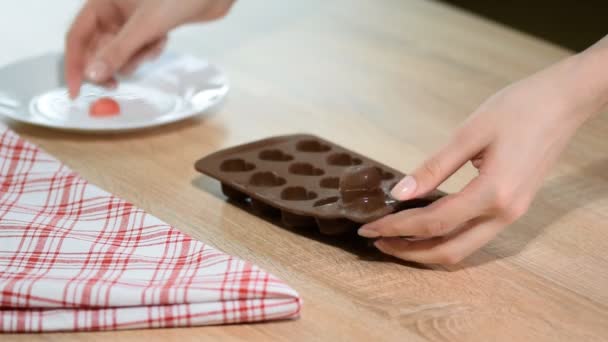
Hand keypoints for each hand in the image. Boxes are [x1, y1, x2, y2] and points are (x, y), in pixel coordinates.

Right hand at [65, 0, 234, 97]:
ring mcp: (132, 18)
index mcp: (101, 2)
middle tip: (113, 86)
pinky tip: (162, 40)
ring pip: (122, 51)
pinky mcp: (150, 26)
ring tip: (149, 49)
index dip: (74, 64)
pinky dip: (150, 50)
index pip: (77, 37)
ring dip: (134, 58)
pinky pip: (141, 48)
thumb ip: (118, 51)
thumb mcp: (144, 26)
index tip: (75, 90)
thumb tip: (93, 75)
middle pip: (98, 47)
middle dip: (108, 65)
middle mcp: (113, 10)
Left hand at [358, 48, 607, 264]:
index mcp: (494, 193)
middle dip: (409, 251)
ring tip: (395, 239)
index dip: (397, 227)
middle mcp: (505, 213)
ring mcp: (512, 214)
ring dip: (426, 250)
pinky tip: (424, 227)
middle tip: (376, 241)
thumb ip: (433, 168)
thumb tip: (399, 193)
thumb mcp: (468, 134)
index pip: (434, 223)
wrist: (564, 101)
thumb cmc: (519, 108)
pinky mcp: (513, 208)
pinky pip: (474, 236)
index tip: (369, 227)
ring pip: (463, 249)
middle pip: (449, 251)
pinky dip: (445, 239)